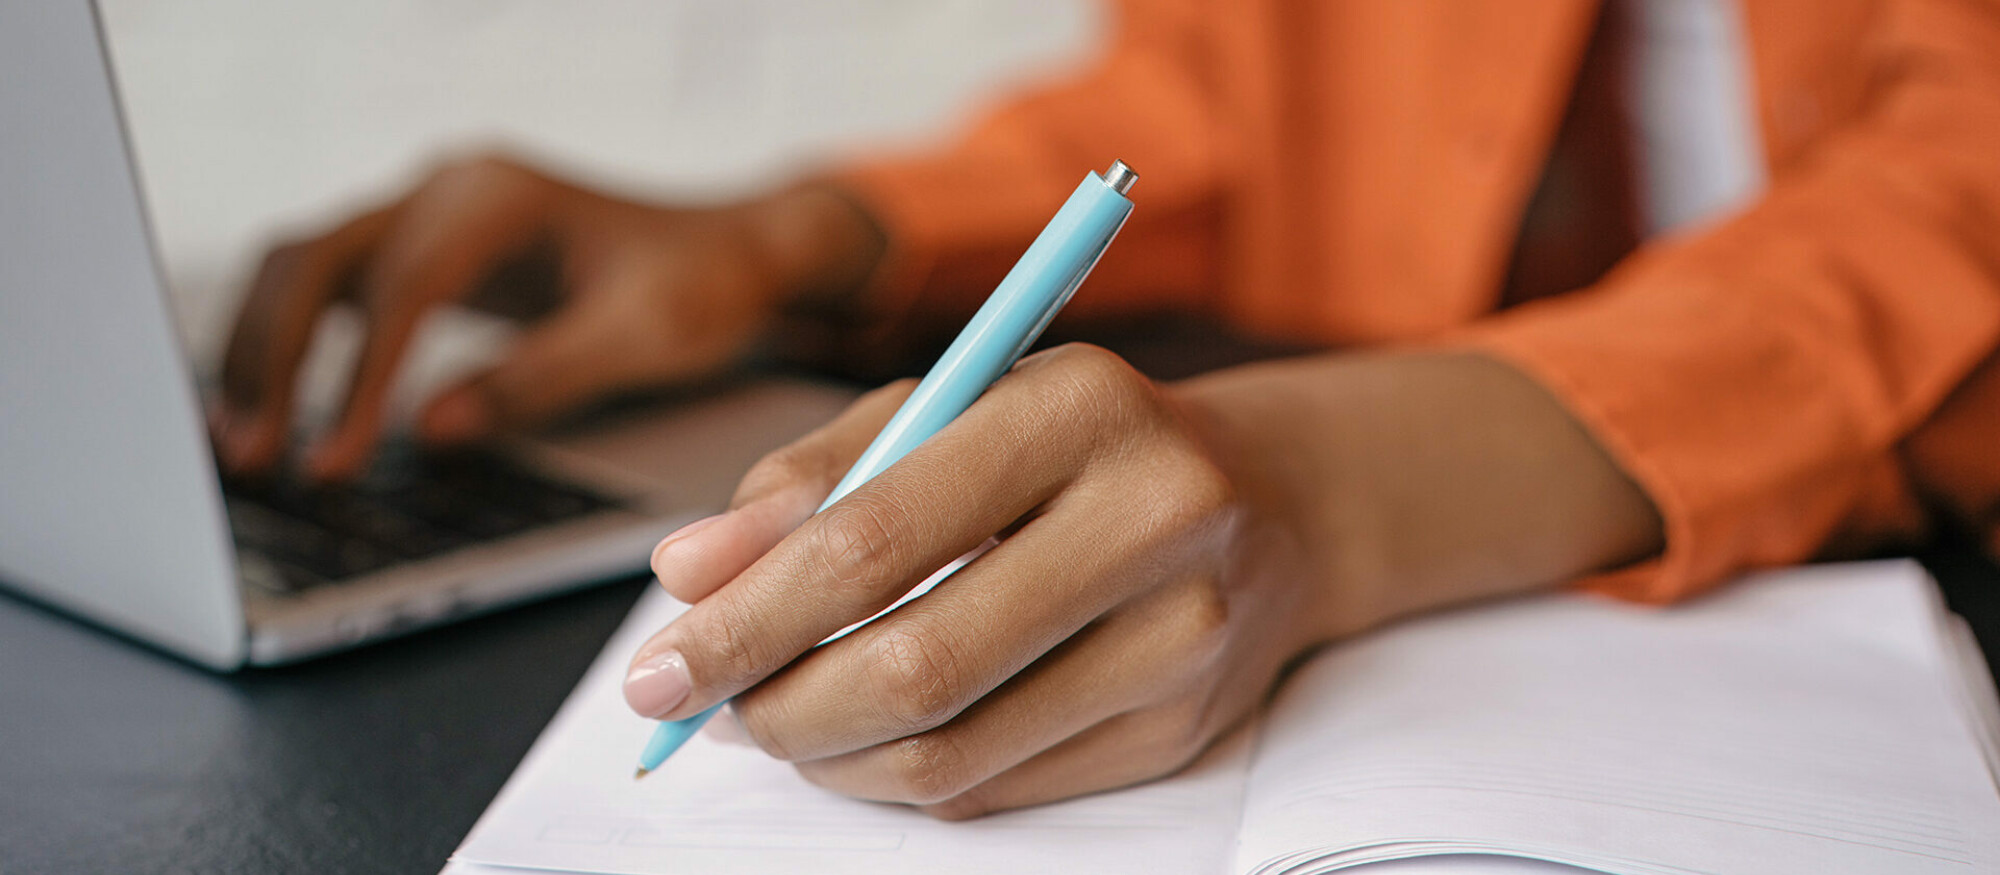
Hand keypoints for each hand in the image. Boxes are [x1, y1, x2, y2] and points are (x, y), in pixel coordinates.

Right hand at [214, 152, 883, 478]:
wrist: (733, 253)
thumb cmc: (701, 286)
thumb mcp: (643, 336)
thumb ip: (541, 378)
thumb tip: (433, 431)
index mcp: (499, 197)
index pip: (401, 284)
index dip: (359, 375)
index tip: (338, 456)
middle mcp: (448, 190)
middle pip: (316, 258)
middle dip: (272, 359)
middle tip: (251, 457)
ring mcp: (426, 215)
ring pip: (303, 267)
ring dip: (261, 352)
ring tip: (240, 446)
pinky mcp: (422, 252)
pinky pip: (328, 289)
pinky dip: (289, 346)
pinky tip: (271, 411)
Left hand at [622, 346, 1663, 818]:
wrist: (1274, 499)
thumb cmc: (1079, 441)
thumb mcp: (948, 406)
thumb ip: (812, 475)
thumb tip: (687, 573)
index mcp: (1078, 406)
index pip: (876, 538)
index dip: (746, 618)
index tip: (659, 664)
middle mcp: (1153, 519)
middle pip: (917, 665)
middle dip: (776, 707)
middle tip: (704, 710)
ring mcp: (1185, 638)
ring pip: (954, 750)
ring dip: (828, 755)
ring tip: (773, 720)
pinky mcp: (1185, 727)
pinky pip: (999, 788)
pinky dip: (902, 777)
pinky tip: (865, 738)